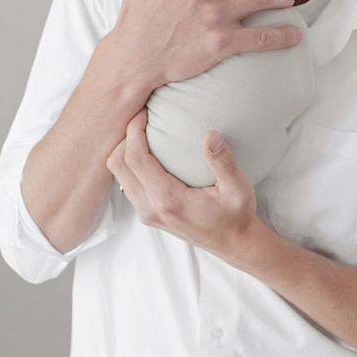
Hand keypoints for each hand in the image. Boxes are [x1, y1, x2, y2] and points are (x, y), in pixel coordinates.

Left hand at [107, 115, 258, 258]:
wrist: (235, 244)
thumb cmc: (237, 216)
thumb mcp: (238, 188)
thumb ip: (223, 162)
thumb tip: (210, 134)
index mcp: (168, 200)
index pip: (135, 158)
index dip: (134, 131)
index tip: (144, 112)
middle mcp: (151, 209)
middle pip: (117, 165)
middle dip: (123, 137)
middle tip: (140, 118)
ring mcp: (147, 213)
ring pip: (118, 175)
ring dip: (124, 150)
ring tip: (141, 132)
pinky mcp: (148, 214)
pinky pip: (127, 183)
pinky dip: (129, 164)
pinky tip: (147, 152)